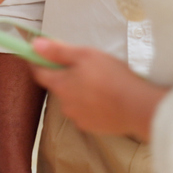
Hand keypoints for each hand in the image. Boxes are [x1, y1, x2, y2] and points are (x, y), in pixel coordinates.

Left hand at [29, 38, 166, 142]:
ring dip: (79, 91)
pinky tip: (105, 97)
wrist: (137, 106)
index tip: (39, 55)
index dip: (38, 62)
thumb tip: (35, 45)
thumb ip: (58, 51)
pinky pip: (85, 112)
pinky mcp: (92, 126)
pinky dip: (91, 104)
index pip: (39, 73)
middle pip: (58, 86)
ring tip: (98, 83)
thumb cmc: (111, 77)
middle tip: (83, 67)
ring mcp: (78, 117)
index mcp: (60, 85)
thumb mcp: (84, 55)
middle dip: (65, 76)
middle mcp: (65, 104)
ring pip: (72, 100)